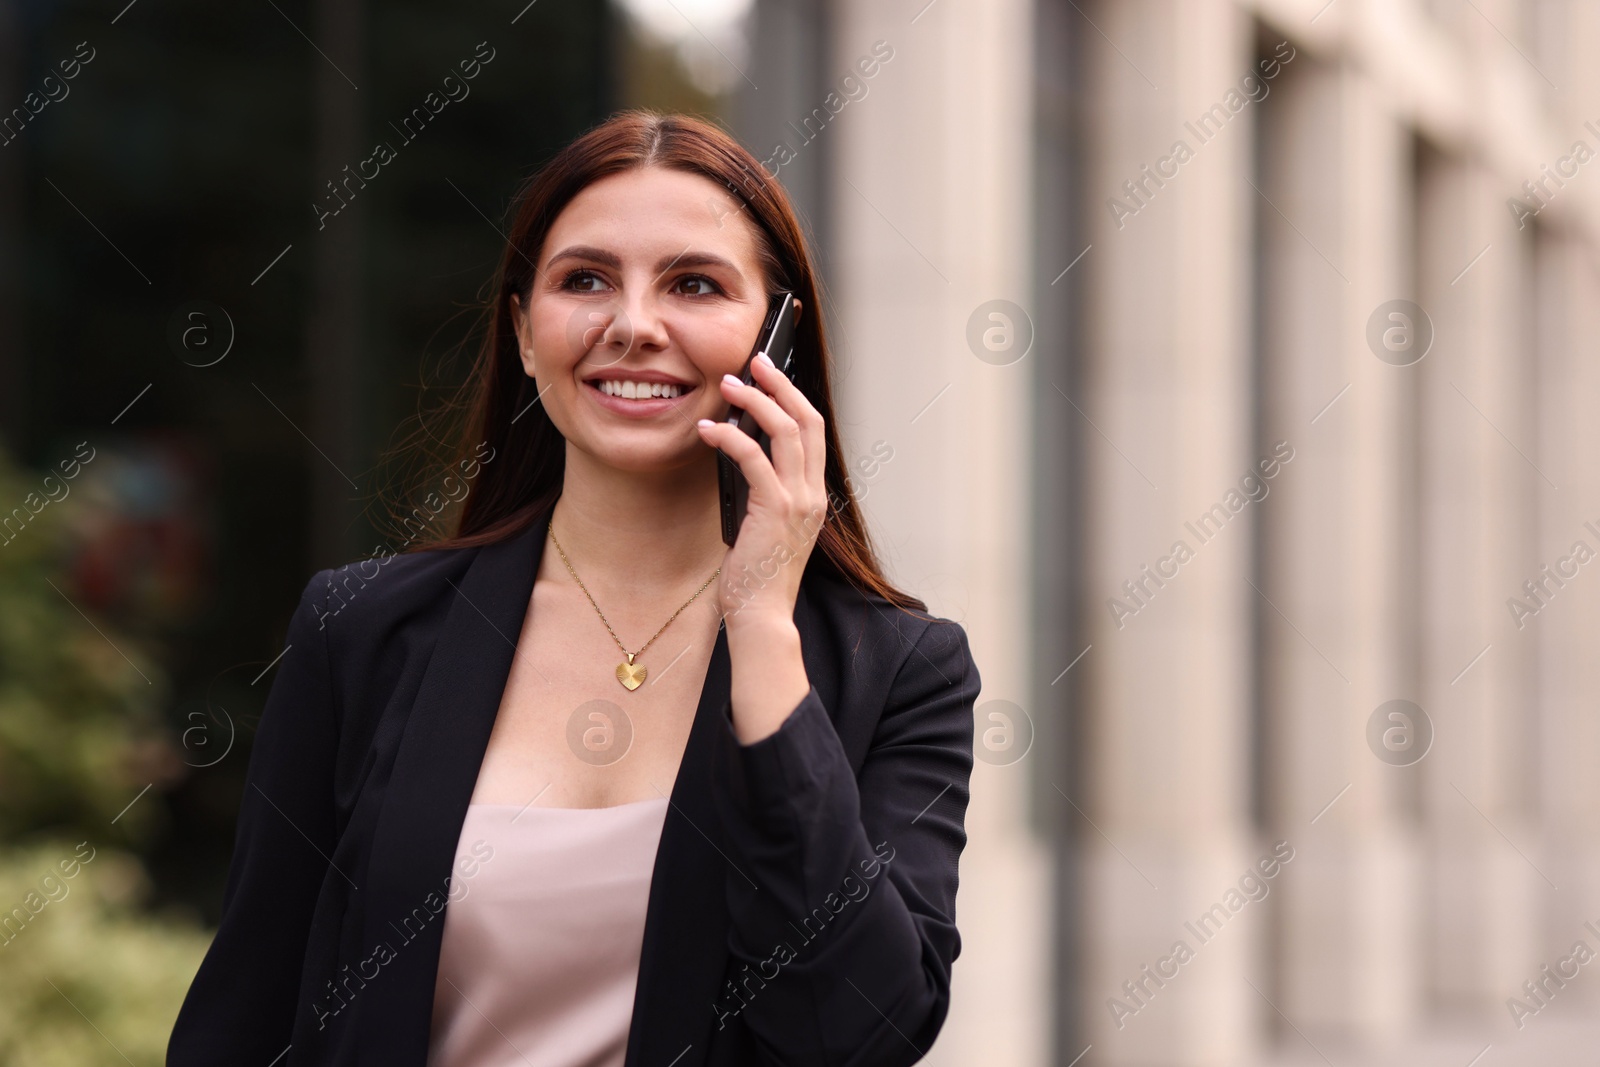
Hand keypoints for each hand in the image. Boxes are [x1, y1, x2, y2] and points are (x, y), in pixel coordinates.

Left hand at [695, 353, 828, 629]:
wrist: (761, 616)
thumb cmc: (756, 575)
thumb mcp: (765, 524)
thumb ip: (762, 490)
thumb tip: (738, 450)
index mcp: (814, 495)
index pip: (814, 432)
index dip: (794, 397)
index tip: (771, 374)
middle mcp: (813, 493)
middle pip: (806, 420)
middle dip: (780, 383)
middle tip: (754, 360)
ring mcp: (798, 501)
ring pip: (784, 431)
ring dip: (754, 401)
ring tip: (726, 385)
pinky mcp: (773, 509)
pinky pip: (753, 458)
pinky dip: (729, 436)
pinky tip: (707, 429)